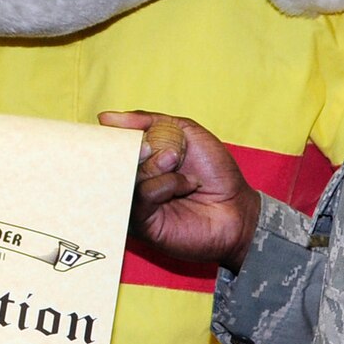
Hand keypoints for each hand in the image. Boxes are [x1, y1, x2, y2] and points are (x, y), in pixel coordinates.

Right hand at [98, 112, 260, 271]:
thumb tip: (106, 118)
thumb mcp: (185, 132)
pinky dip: (163, 185)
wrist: (237, 206)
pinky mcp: (142, 225)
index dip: (116, 134)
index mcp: (139, 160)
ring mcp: (135, 204)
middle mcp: (133, 182)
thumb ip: (149, 121)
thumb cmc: (215, 171)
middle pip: (114, 161)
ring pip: (127, 179)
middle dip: (135, 148)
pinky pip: (141, 198)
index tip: (121, 129)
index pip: (112, 144)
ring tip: (177, 164)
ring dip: (155, 166)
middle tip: (155, 149)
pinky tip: (183, 186)